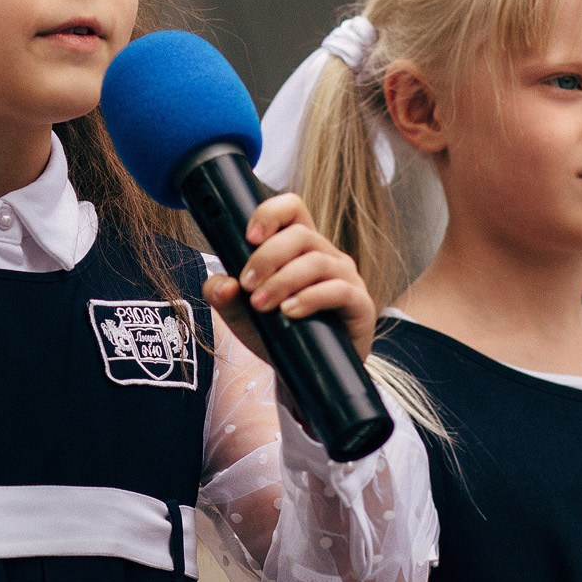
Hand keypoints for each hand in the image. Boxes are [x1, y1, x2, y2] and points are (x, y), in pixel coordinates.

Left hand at [201, 192, 376, 361]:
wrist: (304, 372)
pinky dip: (310, 298)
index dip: (270, 213)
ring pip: (316, 261)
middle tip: (248, 285)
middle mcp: (325, 255)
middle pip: (300, 234)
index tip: (248, 237)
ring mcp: (346, 277)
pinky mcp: (359, 304)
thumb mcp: (241, 314)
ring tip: (262, 304)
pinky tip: (290, 311)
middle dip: (267, 257)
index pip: (291, 209)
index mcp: (299, 246)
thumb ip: (223, 295)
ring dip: (283, 281)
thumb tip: (222, 285)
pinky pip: (339, 290)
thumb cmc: (276, 333)